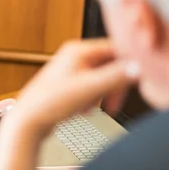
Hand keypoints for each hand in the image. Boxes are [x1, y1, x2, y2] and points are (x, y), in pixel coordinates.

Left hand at [0, 39, 138, 169]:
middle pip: (111, 64)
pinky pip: (93, 86)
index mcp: (78, 50)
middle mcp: (74, 55)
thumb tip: (139, 67)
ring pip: (103, 77)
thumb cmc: (49, 103)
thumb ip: (115, 77)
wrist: (28, 121)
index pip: (116, 48)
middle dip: (115, 84)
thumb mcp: (89, 89)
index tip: (140, 79)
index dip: (131, 63)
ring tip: (92, 106)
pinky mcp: (70, 83)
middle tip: (114, 103)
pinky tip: (83, 109)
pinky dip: (94, 98)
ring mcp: (71, 69)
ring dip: (104, 93)